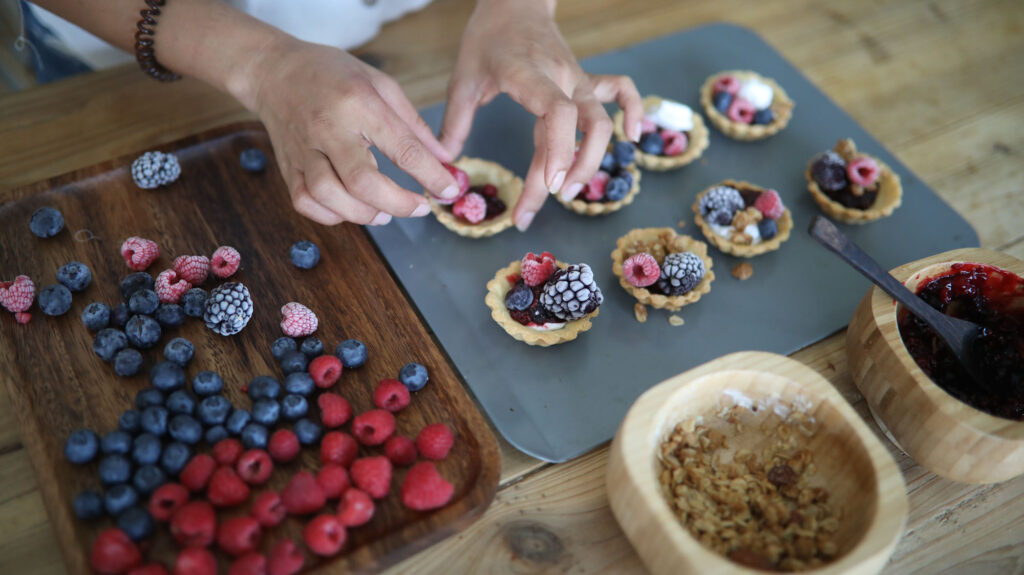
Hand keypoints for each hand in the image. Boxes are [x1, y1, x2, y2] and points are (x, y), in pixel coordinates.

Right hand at [244, 38, 458, 224]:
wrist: (273, 70)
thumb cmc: (331, 73)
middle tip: (420, 207)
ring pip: (329, 196)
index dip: (430, 175)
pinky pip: (305, 202)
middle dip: (398, 204)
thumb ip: (413, 125)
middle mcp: (328, 129)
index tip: (449, 189)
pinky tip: (350, 210)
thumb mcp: (380, 84)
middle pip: (362, 182)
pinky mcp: (287, 166)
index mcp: (358, 103)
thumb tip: (444, 159)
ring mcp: (303, 150)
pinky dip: (330, 215)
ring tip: (385, 213)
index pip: (402, 148)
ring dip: (364, 214)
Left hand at [440, 0, 642, 229]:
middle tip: (541, 203)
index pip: (559, 113)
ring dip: (592, 160)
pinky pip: (621, 92)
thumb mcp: (463, 78)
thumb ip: (454, 121)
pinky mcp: (586, 81)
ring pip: (602, 122)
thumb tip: (446, 163)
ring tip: (569, 191)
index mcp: (530, 75)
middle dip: (570, 171)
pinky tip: (633, 137)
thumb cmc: (488, 39)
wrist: (514, 2)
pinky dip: (634, 112)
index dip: (560, 152)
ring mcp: (578, 79)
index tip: (548, 186)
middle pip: (585, 128)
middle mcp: (562, 78)